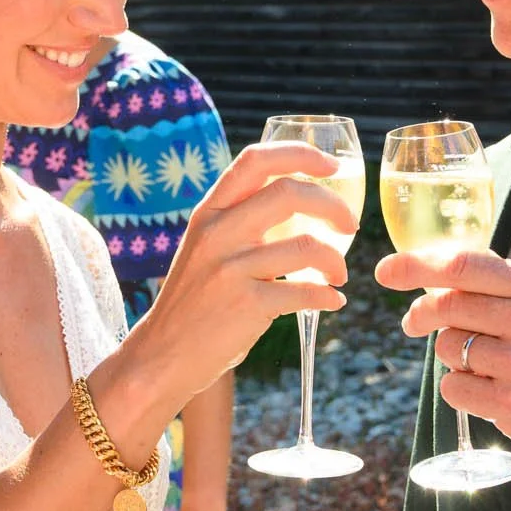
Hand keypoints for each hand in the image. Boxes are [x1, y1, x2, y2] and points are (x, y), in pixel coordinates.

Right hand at [117, 142, 353, 414]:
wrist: (161, 355)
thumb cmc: (193, 301)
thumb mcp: (204, 248)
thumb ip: (239, 222)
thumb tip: (297, 200)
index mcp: (209, 212)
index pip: (255, 161)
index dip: (299, 154)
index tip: (331, 166)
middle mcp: (218, 233)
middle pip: (289, 193)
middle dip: (333, 206)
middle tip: (349, 226)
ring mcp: (230, 269)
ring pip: (306, 246)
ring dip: (336, 261)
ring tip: (338, 275)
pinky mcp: (246, 306)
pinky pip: (305, 292)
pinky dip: (327, 296)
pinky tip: (331, 301)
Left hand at [376, 247, 510, 482]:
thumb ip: (500, 285)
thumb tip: (434, 273)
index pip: (465, 265)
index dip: (417, 265)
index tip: (387, 270)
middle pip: (448, 305)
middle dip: (421, 313)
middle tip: (412, 322)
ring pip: (448, 347)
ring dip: (451, 354)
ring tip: (483, 363)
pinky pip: (454, 387)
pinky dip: (460, 388)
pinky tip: (489, 390)